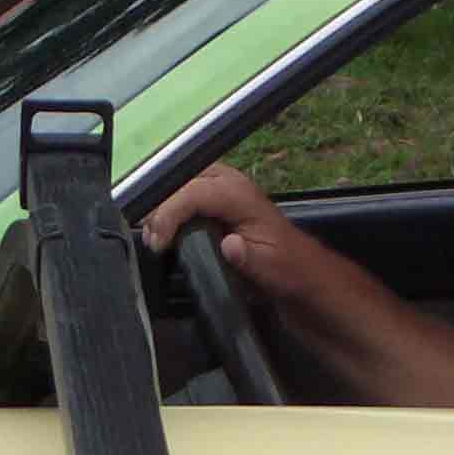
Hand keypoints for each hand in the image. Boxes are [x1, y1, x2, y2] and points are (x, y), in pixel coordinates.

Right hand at [140, 164, 313, 301]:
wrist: (301, 272)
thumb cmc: (288, 269)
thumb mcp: (269, 269)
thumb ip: (247, 257)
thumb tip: (229, 245)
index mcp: (241, 195)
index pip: (195, 192)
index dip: (170, 214)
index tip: (158, 243)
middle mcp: (229, 184)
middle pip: (181, 181)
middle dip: (160, 207)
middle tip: (151, 239)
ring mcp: (221, 188)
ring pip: (180, 184)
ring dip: (163, 208)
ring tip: (154, 238)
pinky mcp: (216, 199)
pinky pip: (184, 193)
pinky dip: (170, 209)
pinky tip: (162, 232)